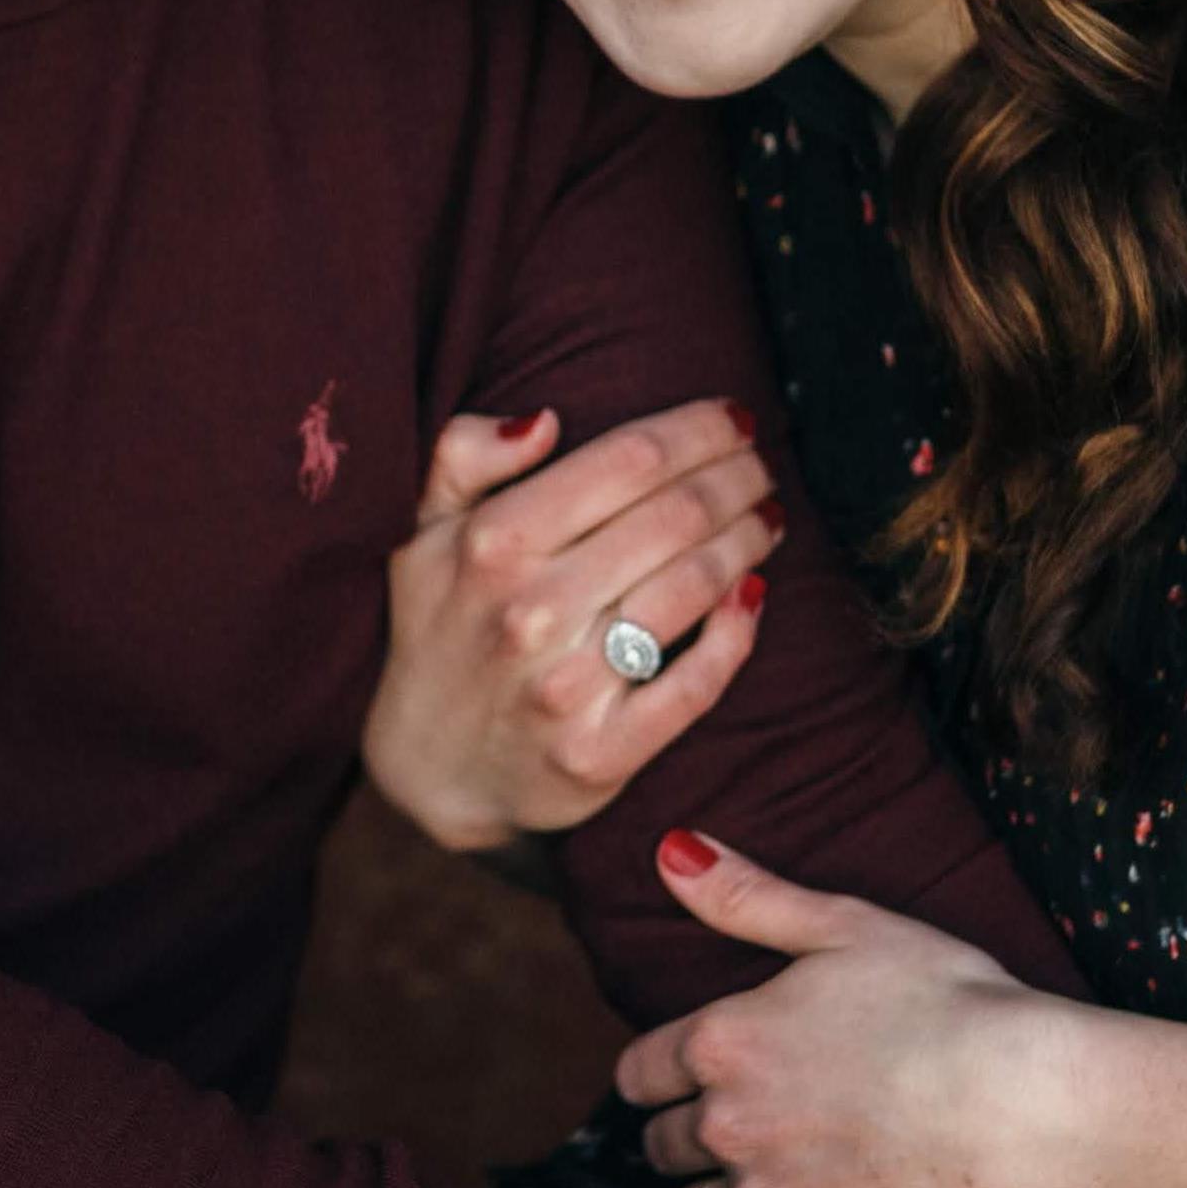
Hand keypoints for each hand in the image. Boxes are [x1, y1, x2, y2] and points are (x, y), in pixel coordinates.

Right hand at [361, 401, 775, 854]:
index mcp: (493, 542)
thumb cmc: (440, 629)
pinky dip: (738, 632)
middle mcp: (532, 611)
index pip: (628, 460)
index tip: (735, 418)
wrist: (429, 769)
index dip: (698, 429)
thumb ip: (463, 455)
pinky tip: (753, 594)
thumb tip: (545, 420)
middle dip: (737, 477)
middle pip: (676, 514)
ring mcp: (567, 687)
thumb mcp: (421, 531)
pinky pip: (696, 684)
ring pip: (695, 586)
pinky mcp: (600, 754)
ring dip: (748, 539)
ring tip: (765, 517)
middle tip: (762, 466)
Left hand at [616, 829, 1071, 1187]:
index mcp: (723, 1041)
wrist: (1022, 1103)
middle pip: (663, 1147)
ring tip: (781, 1185)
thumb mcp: (844, 925)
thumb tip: (669, 848)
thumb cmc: (946, 1001)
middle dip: (693, 1139)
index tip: (690, 1082)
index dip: (663, 1078)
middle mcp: (725, 1123)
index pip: (639, 1075)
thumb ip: (746, 897)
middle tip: (751, 1131)